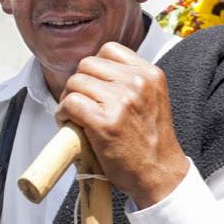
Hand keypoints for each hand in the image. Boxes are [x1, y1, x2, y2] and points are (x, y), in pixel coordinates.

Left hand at [55, 41, 188, 208]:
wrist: (160, 173)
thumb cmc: (152, 140)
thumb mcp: (151, 99)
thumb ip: (130, 81)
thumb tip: (91, 73)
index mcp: (150, 73)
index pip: (109, 50)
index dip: (96, 68)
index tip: (95, 86)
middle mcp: (137, 82)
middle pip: (88, 64)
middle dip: (80, 83)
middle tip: (81, 103)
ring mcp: (121, 101)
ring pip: (75, 82)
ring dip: (69, 98)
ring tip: (75, 115)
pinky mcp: (105, 122)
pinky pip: (70, 103)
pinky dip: (63, 113)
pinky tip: (70, 123)